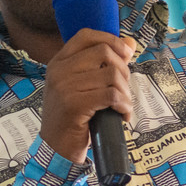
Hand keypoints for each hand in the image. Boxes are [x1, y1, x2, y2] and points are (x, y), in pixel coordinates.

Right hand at [37, 28, 134, 162]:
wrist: (55, 149)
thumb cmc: (72, 117)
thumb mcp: (81, 87)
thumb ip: (101, 65)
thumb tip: (130, 43)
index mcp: (58, 62)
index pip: (86, 36)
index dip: (111, 40)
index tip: (125, 54)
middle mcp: (59, 70)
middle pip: (104, 52)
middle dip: (123, 70)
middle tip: (123, 90)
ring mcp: (64, 87)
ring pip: (111, 75)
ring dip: (125, 92)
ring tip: (122, 106)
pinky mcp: (74, 105)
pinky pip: (111, 95)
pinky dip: (124, 105)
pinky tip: (122, 115)